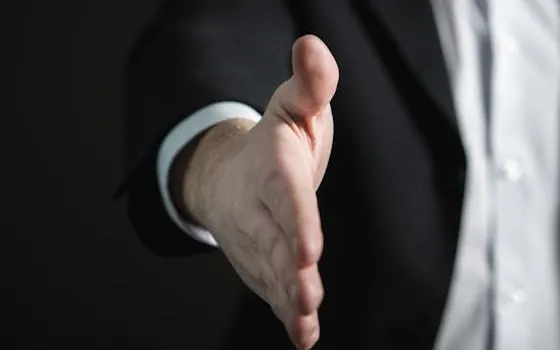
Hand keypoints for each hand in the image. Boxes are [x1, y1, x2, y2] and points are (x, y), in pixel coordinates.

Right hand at [181, 35, 337, 348]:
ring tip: (305, 320)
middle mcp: (258, 209)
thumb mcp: (295, 105)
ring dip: (288, 299)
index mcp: (272, 169)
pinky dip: (287, 314)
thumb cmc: (275, 140)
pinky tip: (304, 336)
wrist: (230, 173)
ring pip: (271, 273)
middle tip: (307, 295)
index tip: (309, 248)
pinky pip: (271, 290)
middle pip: (275, 242)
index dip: (297, 222)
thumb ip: (311, 83)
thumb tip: (313, 45)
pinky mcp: (261, 263)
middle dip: (290, 271)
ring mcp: (256, 240)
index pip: (286, 197)